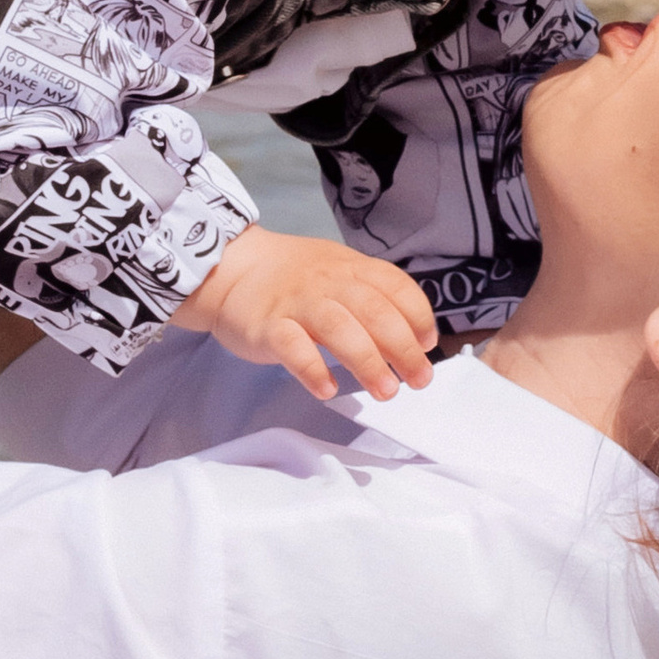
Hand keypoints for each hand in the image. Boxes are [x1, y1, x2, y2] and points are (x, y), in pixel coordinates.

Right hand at [185, 225, 438, 404]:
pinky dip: (312, 368)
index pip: (394, 285)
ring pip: (339, 328)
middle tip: (418, 380)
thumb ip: (371, 298)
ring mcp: (296, 303)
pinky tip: (327, 389)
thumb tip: (414, 339)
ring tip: (386, 392)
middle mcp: (327, 282)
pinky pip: (292, 346)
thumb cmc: (293, 278)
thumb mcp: (337, 273)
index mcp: (350, 268)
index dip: (417, 315)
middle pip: (373, 311)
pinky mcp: (267, 326)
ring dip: (367, 361)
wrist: (230, 266)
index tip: (427, 344)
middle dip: (402, 348)